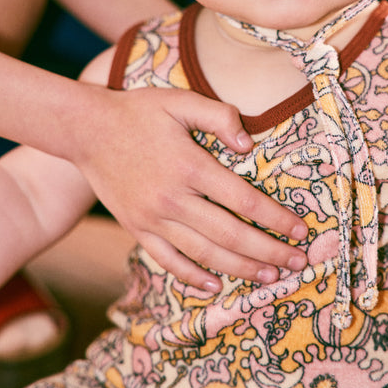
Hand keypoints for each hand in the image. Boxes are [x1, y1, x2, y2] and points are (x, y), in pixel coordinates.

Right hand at [74, 86, 307, 291]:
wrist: (86, 131)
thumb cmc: (138, 112)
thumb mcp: (180, 101)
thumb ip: (218, 116)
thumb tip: (249, 143)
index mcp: (189, 166)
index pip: (244, 200)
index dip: (276, 218)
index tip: (301, 230)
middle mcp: (172, 198)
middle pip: (230, 235)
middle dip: (269, 252)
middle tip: (298, 263)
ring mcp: (152, 218)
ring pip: (204, 254)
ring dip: (240, 269)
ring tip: (270, 278)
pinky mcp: (137, 228)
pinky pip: (168, 260)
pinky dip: (192, 277)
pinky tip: (214, 286)